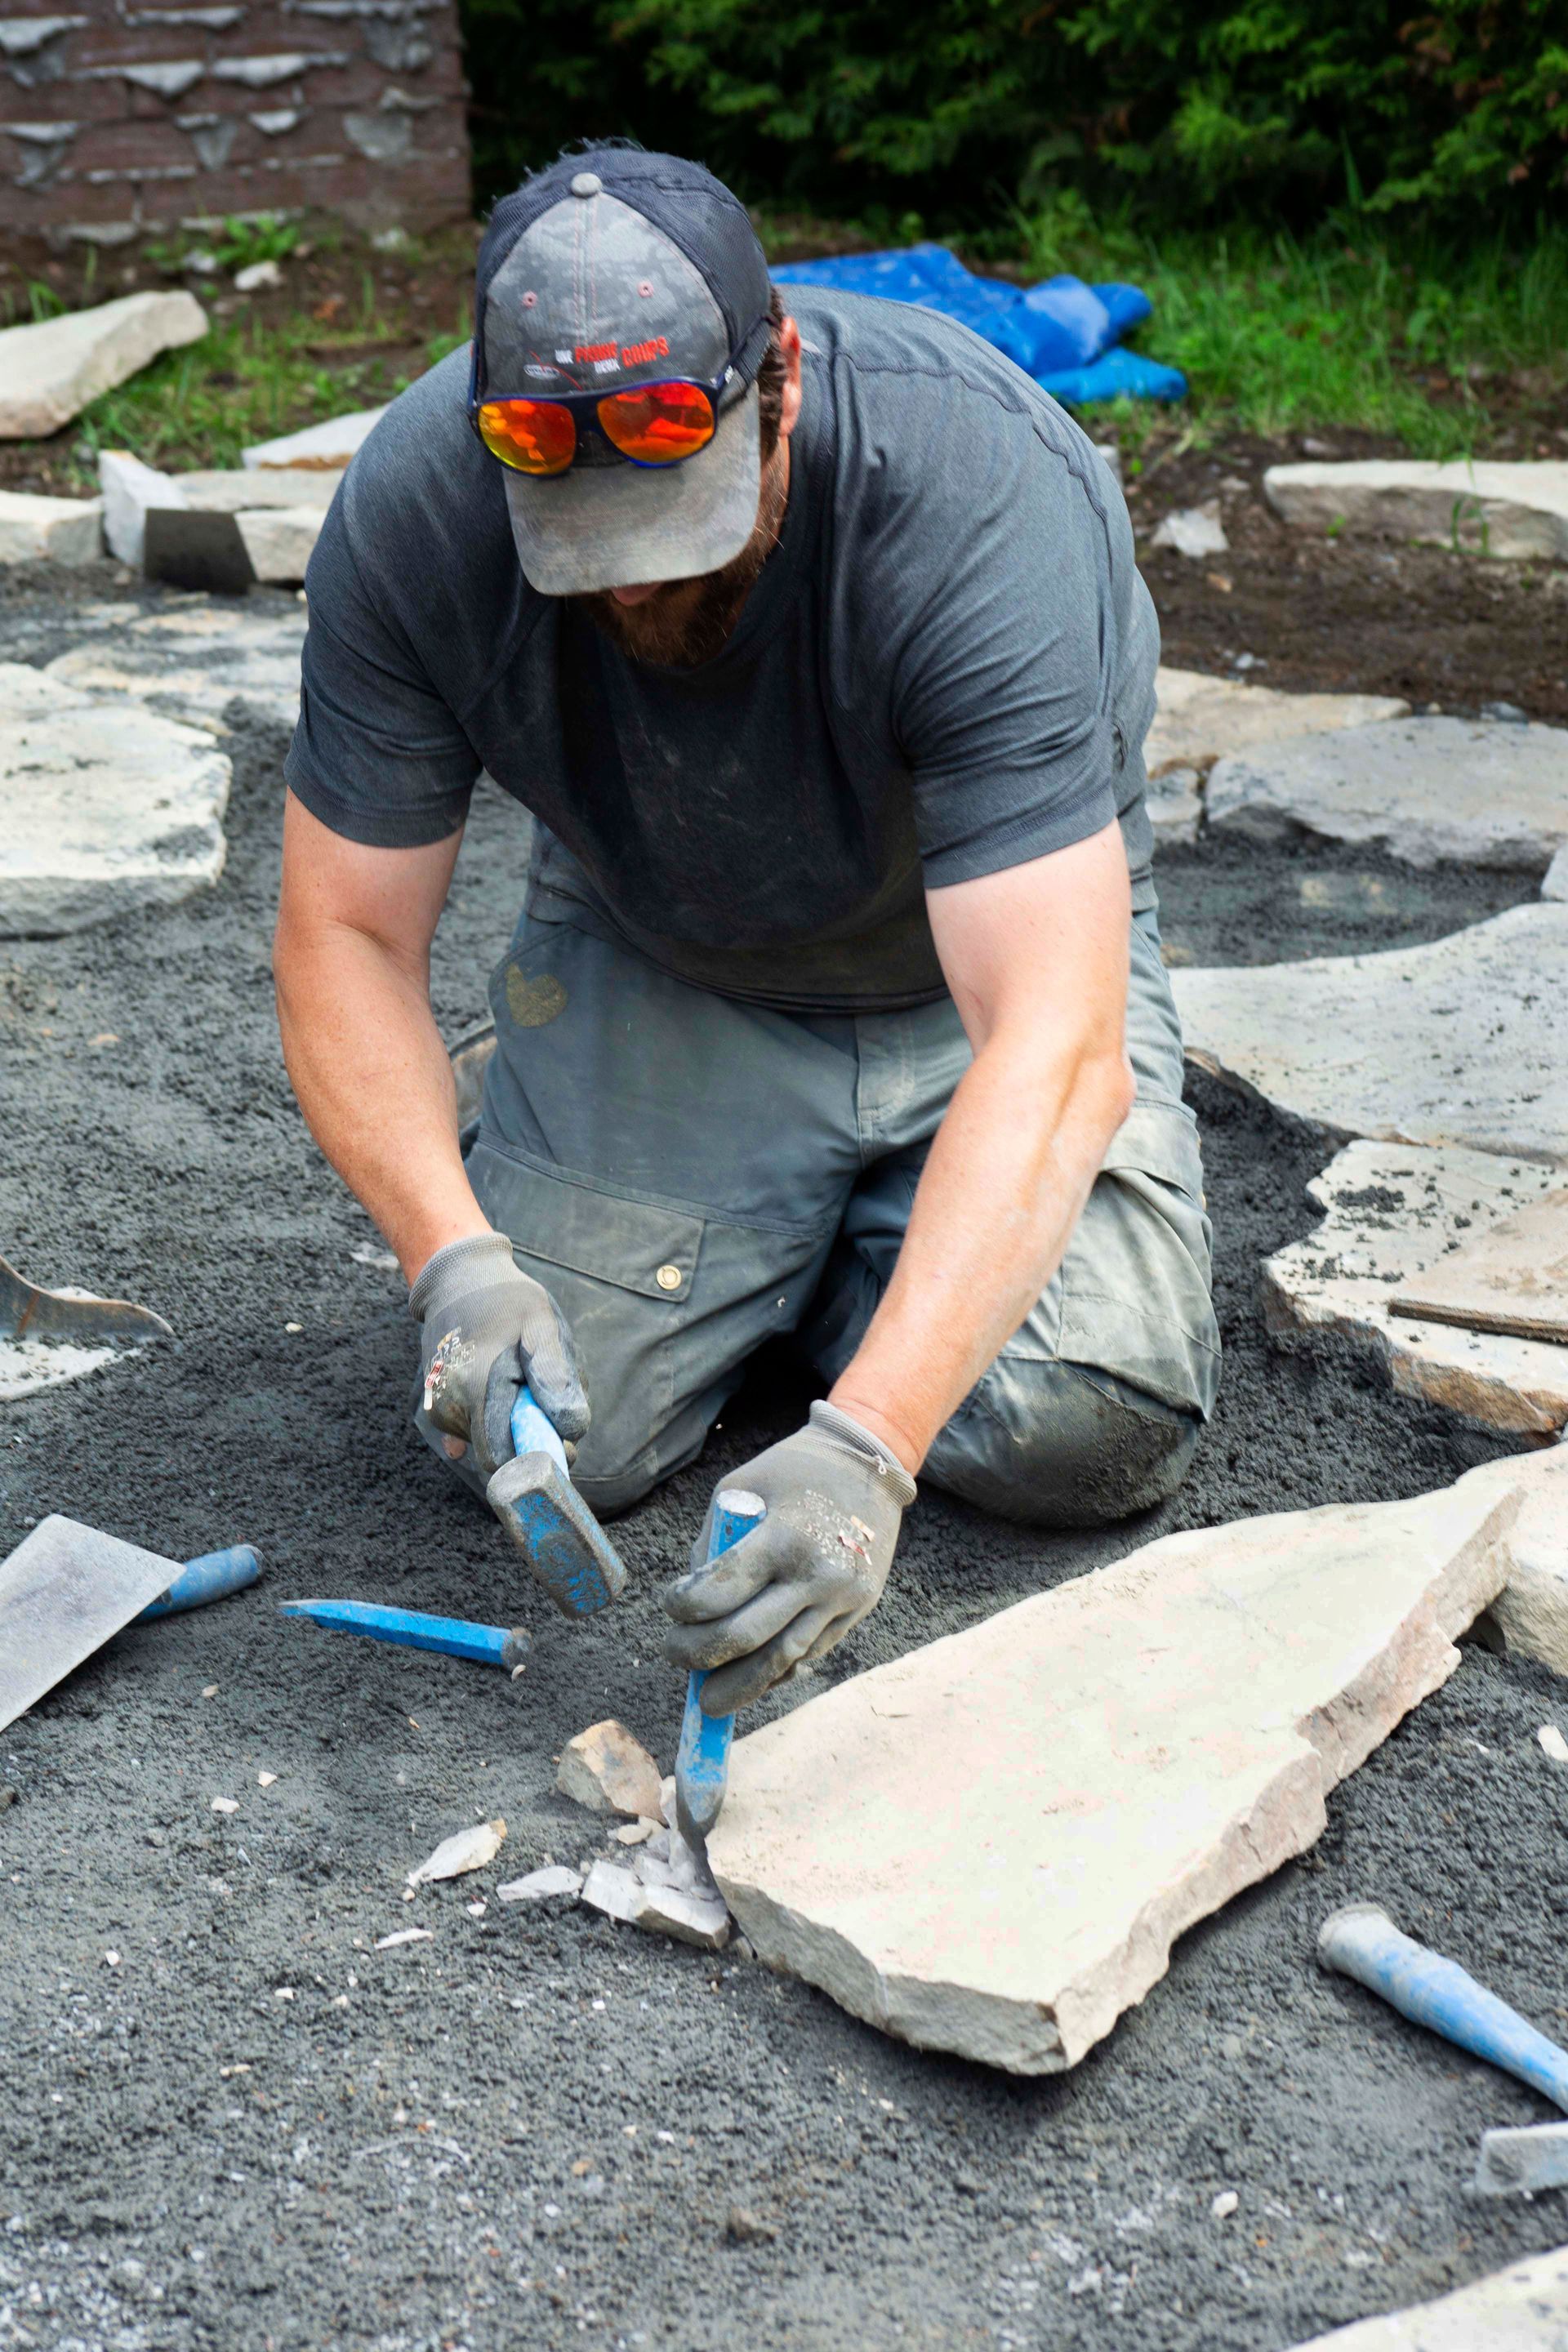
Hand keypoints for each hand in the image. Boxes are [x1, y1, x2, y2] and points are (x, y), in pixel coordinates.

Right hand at [410, 1231, 587, 1479]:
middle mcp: (451, 1408)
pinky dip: (497, 1417)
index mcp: (477, 1389)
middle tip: (545, 1397)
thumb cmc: (506, 1299)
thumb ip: (556, 1376)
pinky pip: (477, 1431)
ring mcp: (440, 1411)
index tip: (563, 1434)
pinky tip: (503, 1385)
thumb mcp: (541, 1323)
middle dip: (531, 1435)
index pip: (507, 1459)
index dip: (540, 1453)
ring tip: (522, 1377)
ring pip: (491, 1442)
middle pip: (502, 1453)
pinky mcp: (438, 1409)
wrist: (457, 1280)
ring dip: (515, 1422)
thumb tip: (571, 1429)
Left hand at [661, 1401, 915, 1714]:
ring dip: (739, 1686)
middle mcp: (815, 1575)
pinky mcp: (857, 1611)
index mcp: (782, 1538)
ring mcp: (841, 1599)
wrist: (869, 1463)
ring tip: (708, 1703)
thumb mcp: (741, 1487)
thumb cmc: (793, 1471)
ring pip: (782, 1659)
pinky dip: (776, 1673)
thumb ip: (713, 1544)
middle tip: (673, 1656)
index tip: (670, 1606)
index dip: (682, 1608)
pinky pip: (811, 1654)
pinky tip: (749, 1681)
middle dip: (699, 1655)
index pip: (719, 1593)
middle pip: (746, 1637)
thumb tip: (690, 1606)